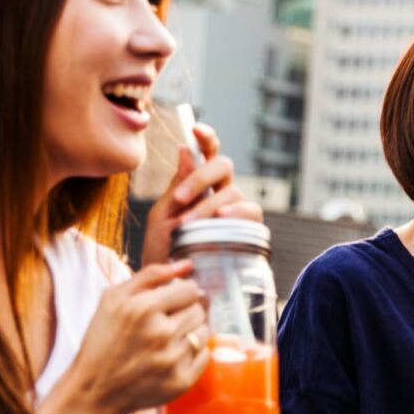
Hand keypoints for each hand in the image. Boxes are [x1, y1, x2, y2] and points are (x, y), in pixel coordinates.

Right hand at [64, 261, 209, 413]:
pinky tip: (171, 357)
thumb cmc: (103, 340)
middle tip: (164, 324)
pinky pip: (205, 356)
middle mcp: (161, 333)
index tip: (170, 302)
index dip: (181, 294)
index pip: (190, 289)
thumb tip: (187, 265)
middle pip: (199, 310)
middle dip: (185, 313)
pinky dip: (193, 354)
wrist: (94, 391)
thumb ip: (151, 275)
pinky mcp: (181, 381)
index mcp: (142, 308)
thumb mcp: (113, 299)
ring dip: (190, 332)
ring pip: (204, 332)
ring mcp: (173, 359)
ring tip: (167, 341)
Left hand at [141, 122, 264, 267]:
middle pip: (224, 166)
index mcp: (200, 185)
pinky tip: (221, 219)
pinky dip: (236, 213)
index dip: (207, 138)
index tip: (196, 128)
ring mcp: (236, 212)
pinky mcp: (248, 231)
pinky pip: (252, 213)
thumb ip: (175, 186)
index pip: (208, 154)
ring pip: (232, 191)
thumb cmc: (163, 251)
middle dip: (201, 177)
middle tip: (179, 198)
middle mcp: (221, 194)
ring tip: (190, 223)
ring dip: (209, 204)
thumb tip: (185, 149)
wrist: (171, 285)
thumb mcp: (162, 216)